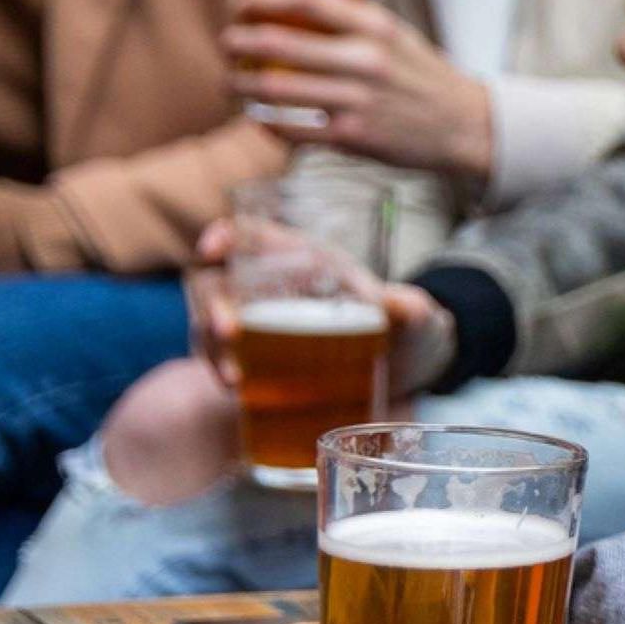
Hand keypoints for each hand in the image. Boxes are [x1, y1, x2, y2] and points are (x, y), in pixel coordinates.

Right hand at [187, 224, 451, 395]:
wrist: (405, 366)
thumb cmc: (404, 327)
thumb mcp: (413, 317)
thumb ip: (412, 310)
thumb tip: (402, 306)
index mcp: (306, 259)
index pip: (253, 235)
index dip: (227, 236)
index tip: (211, 250)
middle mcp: (273, 286)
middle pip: (220, 283)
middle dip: (213, 305)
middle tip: (228, 334)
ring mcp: (259, 320)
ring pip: (213, 322)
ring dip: (213, 346)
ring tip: (233, 379)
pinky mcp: (257, 354)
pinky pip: (223, 355)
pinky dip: (222, 368)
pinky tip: (235, 388)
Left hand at [225, 0, 494, 177]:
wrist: (466, 126)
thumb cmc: (421, 77)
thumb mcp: (394, 36)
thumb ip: (346, 23)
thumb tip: (281, 12)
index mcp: (375, 27)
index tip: (238, 5)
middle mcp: (366, 60)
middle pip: (276, 41)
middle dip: (236, 42)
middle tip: (226, 45)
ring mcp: (358, 100)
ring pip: (273, 87)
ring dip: (239, 84)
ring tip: (232, 83)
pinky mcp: (352, 137)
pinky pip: (289, 128)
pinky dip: (264, 121)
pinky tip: (259, 117)